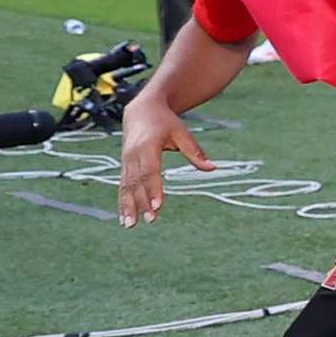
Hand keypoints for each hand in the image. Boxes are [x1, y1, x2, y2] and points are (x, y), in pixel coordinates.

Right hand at [115, 104, 206, 223]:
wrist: (141, 110)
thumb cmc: (165, 122)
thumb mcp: (182, 133)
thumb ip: (195, 152)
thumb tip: (213, 168)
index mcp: (148, 146)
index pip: (150, 171)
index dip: (153, 189)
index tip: (157, 206)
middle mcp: (134, 155)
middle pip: (138, 182)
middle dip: (142, 202)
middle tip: (151, 219)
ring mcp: (126, 161)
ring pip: (126, 187)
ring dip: (128, 207)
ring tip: (131, 225)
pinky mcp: (124, 166)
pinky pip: (122, 186)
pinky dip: (122, 202)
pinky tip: (125, 218)